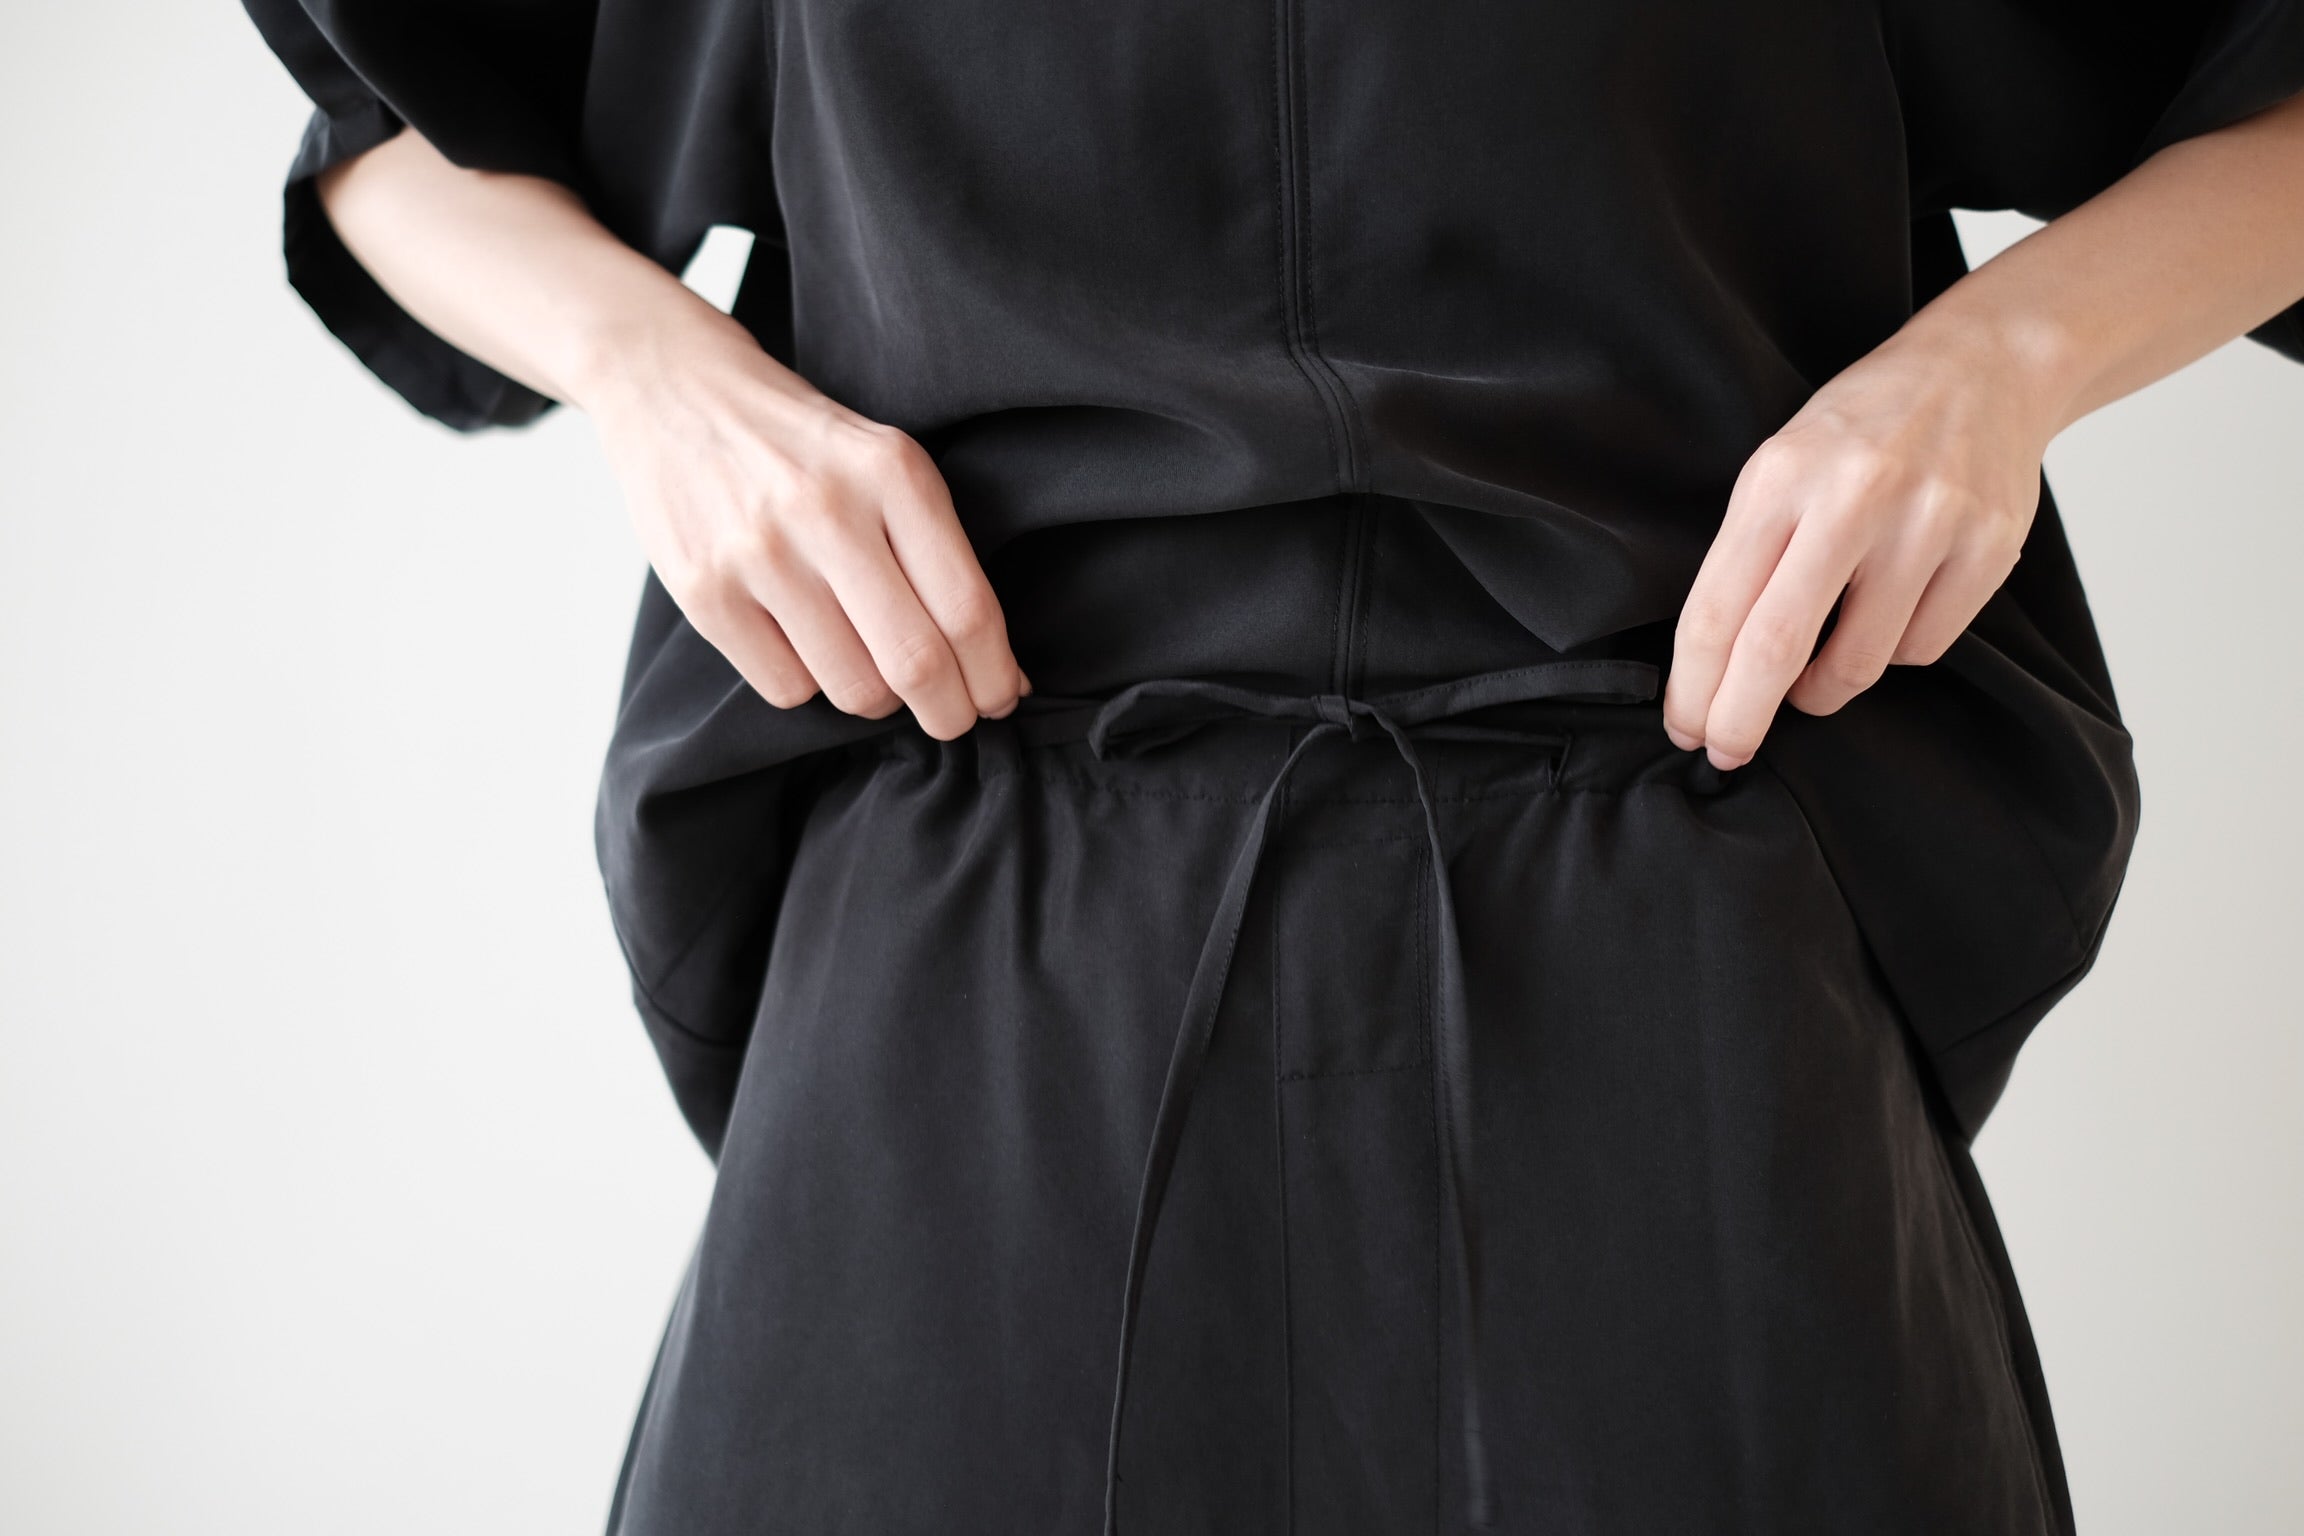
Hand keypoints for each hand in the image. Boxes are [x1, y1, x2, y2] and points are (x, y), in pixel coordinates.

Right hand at [580, 305, 1027, 739]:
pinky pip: (787, 689)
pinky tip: (806, 646)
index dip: (993, 675)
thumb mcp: (885, 463)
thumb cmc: (802, 444)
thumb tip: (998, 671)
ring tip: (871, 670)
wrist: (673, 390)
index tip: (1000, 698)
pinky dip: (810, 684)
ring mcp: (759, 554)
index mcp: (892, 473)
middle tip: (952, 719)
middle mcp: (827, 511)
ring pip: (853, 687)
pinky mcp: (705, 591)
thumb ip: (940, 554)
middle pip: (916, 661)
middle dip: (948, 712)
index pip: (967, 608)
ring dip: (876, 699)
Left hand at [1661, 316, 2056, 768]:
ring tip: (1812, 676)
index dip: (1693, 685)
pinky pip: (1920, 648)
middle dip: (1740, 717)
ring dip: (1821, 691)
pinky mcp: (1986, 549)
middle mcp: (1854, 499)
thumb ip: (1746, 553)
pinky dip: (1891, 652)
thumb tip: (1711, 666)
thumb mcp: (1780, 465)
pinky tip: (1887, 614)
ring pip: (1857, 663)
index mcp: (1781, 477)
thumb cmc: (1862, 427)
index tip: (1683, 726)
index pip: (1717, 609)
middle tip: (1725, 752)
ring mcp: (1927, 525)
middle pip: (1776, 647)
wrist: (1984, 366)